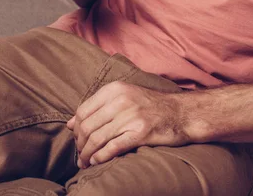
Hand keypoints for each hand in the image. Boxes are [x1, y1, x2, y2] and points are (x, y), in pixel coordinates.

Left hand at [67, 81, 188, 168]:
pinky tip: (97, 161)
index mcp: (114, 89)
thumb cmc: (150, 106)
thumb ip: (97, 107)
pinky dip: (101, 157)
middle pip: (87, 126)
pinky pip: (112, 147)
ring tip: (85, 162)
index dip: (76, 129)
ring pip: (97, 138)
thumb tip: (70, 124)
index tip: (77, 139)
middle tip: (80, 155)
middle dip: (79, 144)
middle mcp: (121, 101)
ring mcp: (131, 116)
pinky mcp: (140, 133)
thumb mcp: (124, 97)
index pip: (83, 111)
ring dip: (87, 154)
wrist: (182, 113)